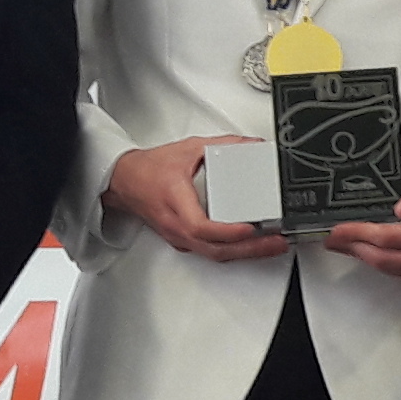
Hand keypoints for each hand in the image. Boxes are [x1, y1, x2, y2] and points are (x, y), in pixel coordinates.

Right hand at [103, 134, 295, 262]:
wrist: (124, 182)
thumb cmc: (148, 169)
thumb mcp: (188, 149)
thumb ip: (223, 145)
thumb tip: (251, 145)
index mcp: (176, 201)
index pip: (201, 227)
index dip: (227, 232)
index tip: (249, 228)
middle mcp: (177, 225)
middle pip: (214, 249)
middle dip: (249, 249)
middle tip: (276, 242)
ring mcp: (179, 237)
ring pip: (214, 255)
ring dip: (245, 253)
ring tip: (272, 245)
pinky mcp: (183, 241)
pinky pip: (210, 252)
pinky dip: (232, 251)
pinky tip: (250, 246)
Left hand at [329, 175, 400, 284]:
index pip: (392, 238)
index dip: (362, 234)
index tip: (341, 229)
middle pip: (386, 258)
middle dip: (356, 247)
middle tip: (334, 238)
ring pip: (389, 269)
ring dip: (363, 257)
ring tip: (344, 244)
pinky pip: (397, 275)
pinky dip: (378, 263)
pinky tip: (365, 252)